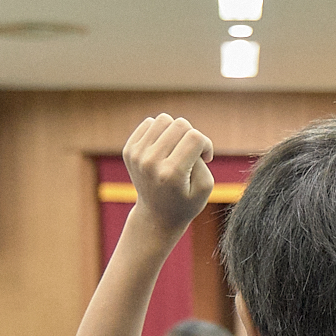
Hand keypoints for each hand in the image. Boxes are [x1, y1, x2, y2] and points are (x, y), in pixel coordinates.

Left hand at [124, 115, 213, 234]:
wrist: (156, 216)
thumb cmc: (186, 202)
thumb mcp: (205, 186)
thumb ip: (202, 159)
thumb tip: (186, 135)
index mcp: (171, 174)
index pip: (195, 138)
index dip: (206, 145)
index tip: (205, 159)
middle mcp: (151, 162)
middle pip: (180, 124)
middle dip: (191, 136)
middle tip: (190, 155)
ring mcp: (136, 155)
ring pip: (164, 119)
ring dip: (174, 132)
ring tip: (176, 150)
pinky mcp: (129, 150)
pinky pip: (149, 123)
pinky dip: (160, 133)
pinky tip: (163, 149)